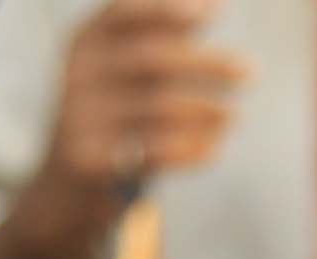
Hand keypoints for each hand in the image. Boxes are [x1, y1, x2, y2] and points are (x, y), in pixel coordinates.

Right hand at [43, 0, 249, 193]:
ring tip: (235, 115)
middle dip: (207, 64)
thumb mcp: (126, 73)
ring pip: (159, 108)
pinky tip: (214, 149)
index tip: (214, 13)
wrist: (66, 184)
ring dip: (208, 110)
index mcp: (85, 42)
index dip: (167, 9)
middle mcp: (77, 73)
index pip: (123, 12)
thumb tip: (208, 4)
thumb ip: (161, 38)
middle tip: (250, 72)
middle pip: (152, 59)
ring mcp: (79, 117)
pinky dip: (193, 149)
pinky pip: (155, 152)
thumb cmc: (113, 116)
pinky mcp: (89, 160)